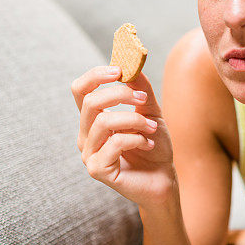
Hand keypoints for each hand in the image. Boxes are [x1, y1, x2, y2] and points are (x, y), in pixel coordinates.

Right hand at [71, 65, 175, 209]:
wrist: (164, 177)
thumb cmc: (154, 146)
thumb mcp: (150, 111)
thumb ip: (141, 89)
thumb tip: (131, 66)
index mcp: (93, 119)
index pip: (80, 90)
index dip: (95, 76)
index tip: (119, 70)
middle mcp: (86, 135)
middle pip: (90, 102)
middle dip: (120, 95)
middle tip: (143, 99)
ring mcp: (89, 154)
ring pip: (103, 122)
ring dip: (134, 120)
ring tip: (151, 127)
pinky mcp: (97, 170)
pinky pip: (114, 143)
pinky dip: (136, 139)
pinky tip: (148, 145)